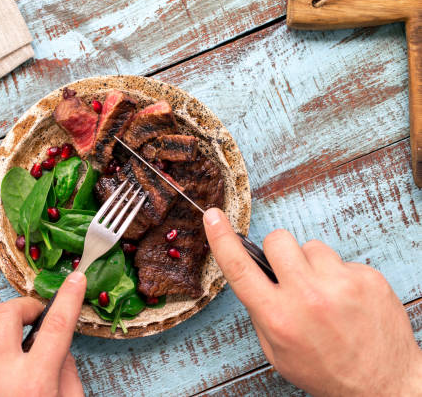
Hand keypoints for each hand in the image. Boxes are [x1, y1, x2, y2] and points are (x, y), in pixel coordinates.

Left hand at [0, 271, 86, 396]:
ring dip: (5, 331)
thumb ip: (66, 374)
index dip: (69, 298)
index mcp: (33, 384)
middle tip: (37, 316)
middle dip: (24, 306)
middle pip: (5, 313)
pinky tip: (1, 373)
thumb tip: (60, 348)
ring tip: (19, 349)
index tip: (76, 279)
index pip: (56, 325)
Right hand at [203, 208, 421, 395]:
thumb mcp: (277, 351)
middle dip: (278, 251)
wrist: (382, 384)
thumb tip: (256, 274)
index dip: (221, 238)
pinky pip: (341, 259)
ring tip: (325, 293)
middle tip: (289, 272)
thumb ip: (262, 312)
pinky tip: (347, 300)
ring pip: (311, 247)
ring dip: (312, 264)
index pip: (240, 268)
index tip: (212, 216)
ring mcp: (341, 284)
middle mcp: (308, 297)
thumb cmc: (325, 370)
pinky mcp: (367, 278)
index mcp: (278, 317)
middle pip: (278, 240)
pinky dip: (340, 275)